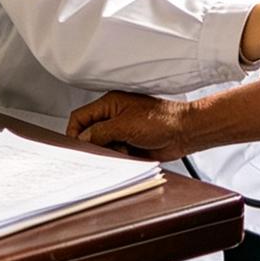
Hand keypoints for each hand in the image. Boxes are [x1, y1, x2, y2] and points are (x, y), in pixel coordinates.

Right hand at [67, 90, 188, 158]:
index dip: (74, 131)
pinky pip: (113, 154)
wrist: (184, 133)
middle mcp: (113, 117)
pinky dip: (117, 157)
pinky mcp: (128, 144)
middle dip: (94, 144)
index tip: (76, 146)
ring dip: (108, 151)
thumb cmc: (163, 120)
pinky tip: (129, 154)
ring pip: (101, 146)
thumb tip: (83, 139)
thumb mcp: (125, 125)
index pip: (80, 117)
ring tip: (122, 149)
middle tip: (102, 149)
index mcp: (110, 104)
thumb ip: (100, 132)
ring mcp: (121, 131)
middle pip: (89, 133)